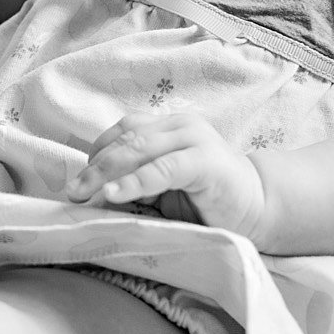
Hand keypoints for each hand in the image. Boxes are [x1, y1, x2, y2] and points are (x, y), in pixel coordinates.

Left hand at [67, 112, 274, 240]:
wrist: (260, 208)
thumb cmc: (208, 201)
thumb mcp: (164, 188)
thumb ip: (135, 180)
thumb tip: (90, 194)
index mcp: (168, 126)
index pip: (122, 132)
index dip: (96, 154)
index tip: (77, 181)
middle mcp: (180, 125)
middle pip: (125, 139)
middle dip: (94, 166)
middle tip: (72, 192)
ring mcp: (195, 139)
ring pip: (138, 148)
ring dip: (106, 172)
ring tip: (85, 194)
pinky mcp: (206, 162)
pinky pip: (163, 169)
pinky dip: (135, 181)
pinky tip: (114, 195)